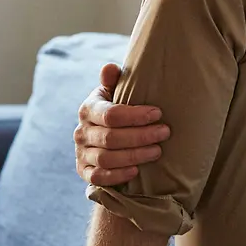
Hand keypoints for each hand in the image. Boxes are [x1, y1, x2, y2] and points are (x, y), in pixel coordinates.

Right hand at [73, 63, 170, 185]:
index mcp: (88, 109)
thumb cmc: (116, 109)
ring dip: (134, 156)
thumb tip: (109, 68)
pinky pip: (98, 177)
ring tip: (157, 151)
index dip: (136, 115)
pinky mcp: (84, 172)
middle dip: (141, 136)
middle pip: (111, 138)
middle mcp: (81, 132)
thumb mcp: (114, 92)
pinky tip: (136, 171)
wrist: (103, 133)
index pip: (111, 114)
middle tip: (164, 132)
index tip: (158, 114)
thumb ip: (113, 80)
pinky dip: (117, 176)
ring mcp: (81, 153)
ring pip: (106, 158)